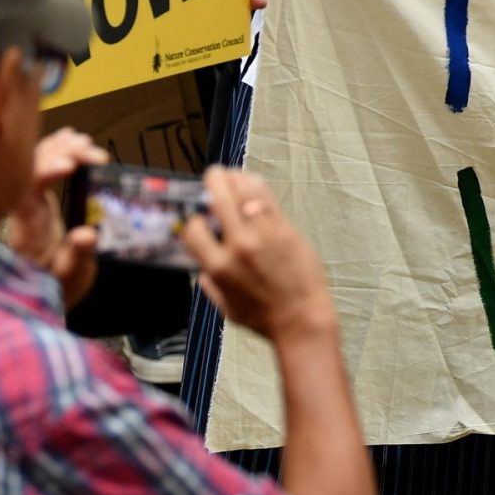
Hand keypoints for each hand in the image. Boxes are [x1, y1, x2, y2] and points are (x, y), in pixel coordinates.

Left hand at [12, 128, 108, 307]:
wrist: (36, 293)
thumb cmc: (52, 286)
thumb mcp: (70, 277)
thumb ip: (78, 255)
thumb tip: (87, 233)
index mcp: (29, 226)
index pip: (27, 187)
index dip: (45, 170)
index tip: (71, 166)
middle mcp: (23, 208)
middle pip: (32, 166)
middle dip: (62, 152)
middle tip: (95, 155)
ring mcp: (29, 201)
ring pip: (35, 161)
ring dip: (60, 147)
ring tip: (86, 144)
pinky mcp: (38, 199)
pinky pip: (41, 165)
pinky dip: (56, 149)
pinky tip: (71, 139)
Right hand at [180, 170, 334, 342]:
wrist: (301, 319)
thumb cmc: (263, 318)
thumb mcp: (225, 307)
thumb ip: (210, 285)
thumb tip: (202, 270)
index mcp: (218, 267)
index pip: (193, 229)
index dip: (192, 220)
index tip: (199, 218)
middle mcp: (238, 246)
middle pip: (218, 198)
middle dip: (212, 182)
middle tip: (213, 177)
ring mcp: (263, 235)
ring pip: (243, 191)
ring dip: (234, 178)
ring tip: (232, 175)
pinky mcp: (285, 229)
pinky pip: (267, 197)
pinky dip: (256, 184)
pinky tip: (252, 181)